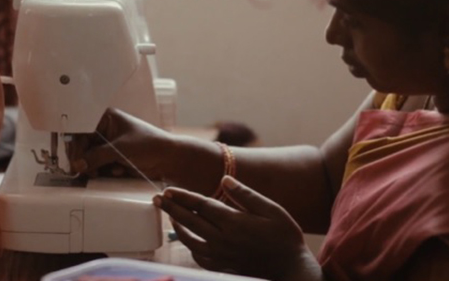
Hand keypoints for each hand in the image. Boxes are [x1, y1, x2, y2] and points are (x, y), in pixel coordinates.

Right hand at [67, 108, 174, 178]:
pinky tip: (118, 172)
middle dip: (84, 159)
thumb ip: (96, 156)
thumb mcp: (121, 148)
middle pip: (82, 146)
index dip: (76, 145)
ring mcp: (109, 145)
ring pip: (89, 158)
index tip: (74, 159)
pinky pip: (99, 167)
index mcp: (106, 118)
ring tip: (104, 172)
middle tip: (82, 171)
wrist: (169, 160)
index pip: (81, 129)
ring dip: (94, 168)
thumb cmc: (150, 145)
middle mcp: (105, 130)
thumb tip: (77, 165)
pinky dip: (104, 172)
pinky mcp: (113, 159)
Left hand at [154, 176, 319, 279]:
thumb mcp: (271, 209)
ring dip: (176, 225)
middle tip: (157, 197)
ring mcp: (221, 255)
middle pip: (190, 221)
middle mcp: (223, 240)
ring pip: (189, 240)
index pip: (201, 205)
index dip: (183, 196)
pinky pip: (198, 256)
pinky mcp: (223, 266)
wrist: (291, 268)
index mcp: (234, 223)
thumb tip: (224, 180)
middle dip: (171, 208)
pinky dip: (189, 245)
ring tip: (169, 214)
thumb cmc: (284, 236)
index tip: (169, 189)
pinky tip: (187, 236)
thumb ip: (246, 194)